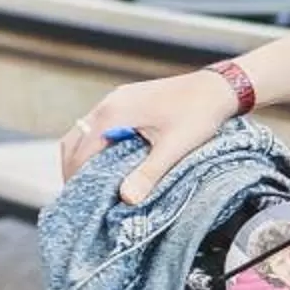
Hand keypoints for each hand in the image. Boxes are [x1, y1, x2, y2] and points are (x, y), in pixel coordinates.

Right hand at [56, 70, 239, 202]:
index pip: (80, 152)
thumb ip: (149, 173)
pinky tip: (108, 163)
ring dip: (82, 157)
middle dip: (72, 169)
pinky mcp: (127, 100)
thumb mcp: (174, 148)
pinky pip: (99, 125)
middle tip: (80, 197)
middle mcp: (109, 103)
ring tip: (91, 184)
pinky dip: (95, 145)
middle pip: (74, 141)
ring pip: (84, 132)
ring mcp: (117, 99)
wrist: (217, 87)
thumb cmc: (198, 114)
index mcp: (114, 114)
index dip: (75, 179)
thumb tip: (127, 199)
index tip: (78, 202)